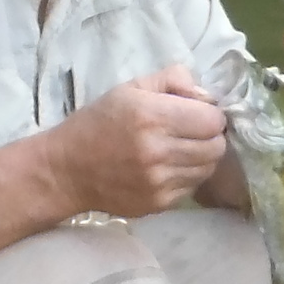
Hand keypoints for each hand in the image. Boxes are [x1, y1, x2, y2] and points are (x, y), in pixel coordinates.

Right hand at [45, 64, 226, 216]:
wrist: (67, 170)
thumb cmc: (99, 122)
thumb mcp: (131, 88)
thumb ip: (174, 80)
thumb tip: (208, 98)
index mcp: (151, 116)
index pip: (212, 120)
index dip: (210, 114)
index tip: (198, 113)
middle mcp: (158, 151)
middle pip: (216, 146)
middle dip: (211, 136)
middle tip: (193, 132)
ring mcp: (159, 181)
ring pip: (208, 168)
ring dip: (201, 157)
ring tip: (180, 149)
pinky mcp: (159, 203)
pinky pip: (192, 187)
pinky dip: (187, 176)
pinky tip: (167, 167)